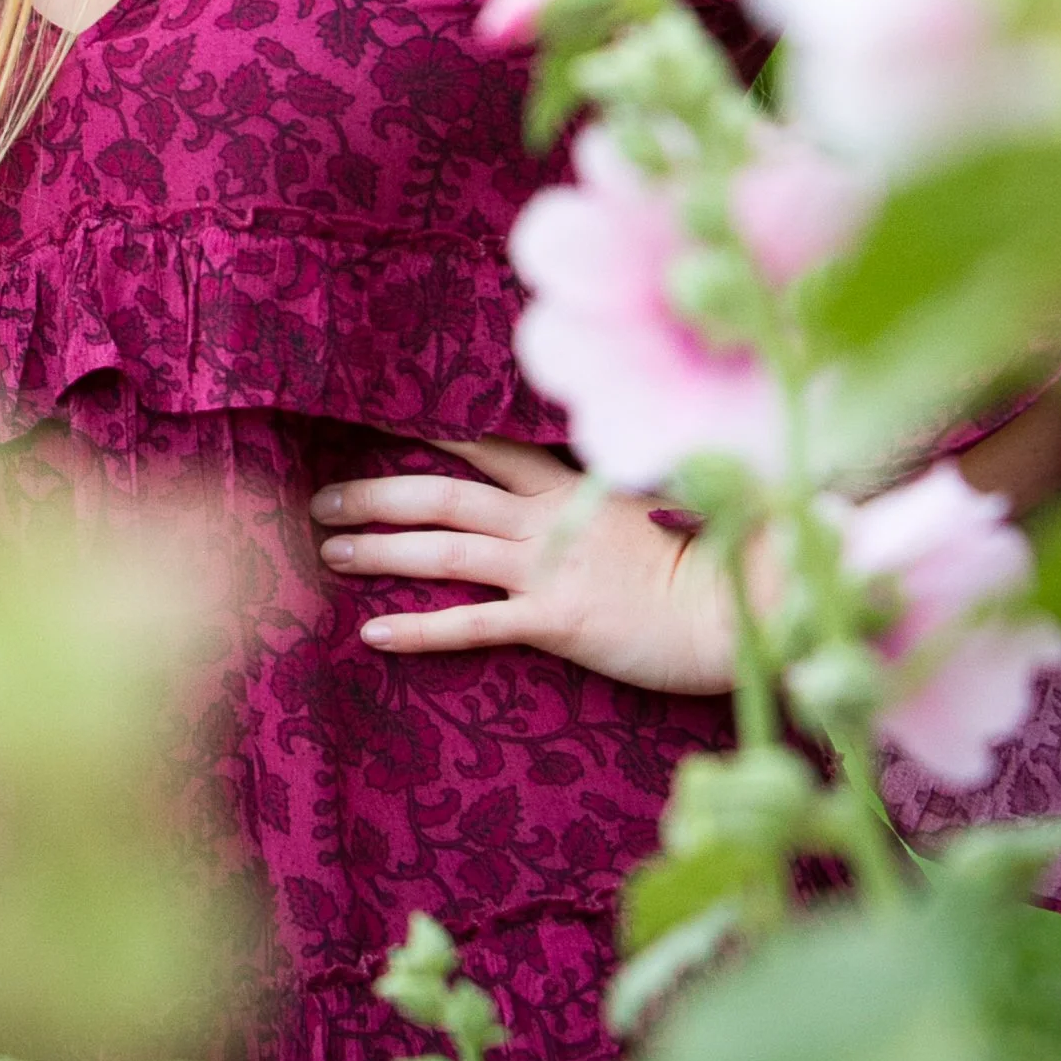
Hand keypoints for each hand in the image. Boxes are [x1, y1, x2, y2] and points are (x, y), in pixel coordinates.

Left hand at [310, 437, 739, 694]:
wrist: (738, 600)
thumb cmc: (705, 558)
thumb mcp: (646, 509)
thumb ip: (598, 497)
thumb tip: (573, 490)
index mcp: (569, 488)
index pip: (489, 449)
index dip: (432, 437)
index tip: (381, 428)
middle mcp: (547, 520)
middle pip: (443, 495)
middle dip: (377, 494)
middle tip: (322, 500)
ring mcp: (548, 568)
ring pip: (444, 550)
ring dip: (381, 548)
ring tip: (329, 550)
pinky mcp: (555, 620)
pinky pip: (473, 623)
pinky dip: (419, 627)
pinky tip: (373, 632)